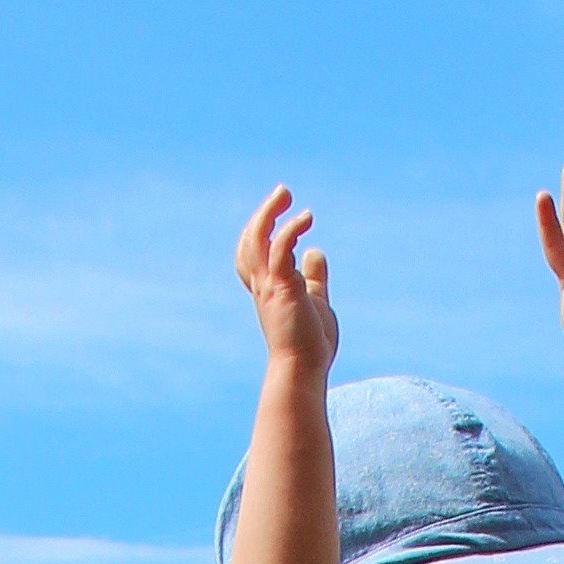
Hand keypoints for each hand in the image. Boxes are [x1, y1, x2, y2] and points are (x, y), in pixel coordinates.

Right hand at [236, 186, 337, 376]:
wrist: (303, 370)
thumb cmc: (308, 343)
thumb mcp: (314, 300)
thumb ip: (313, 276)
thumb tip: (315, 251)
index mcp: (266, 288)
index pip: (251, 252)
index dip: (259, 230)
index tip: (279, 213)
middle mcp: (262, 285)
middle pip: (249, 240)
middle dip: (262, 214)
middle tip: (282, 193)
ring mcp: (269, 286)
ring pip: (256, 239)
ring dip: (268, 212)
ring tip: (285, 194)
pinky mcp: (283, 289)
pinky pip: (279, 250)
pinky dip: (290, 229)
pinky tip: (306, 218)